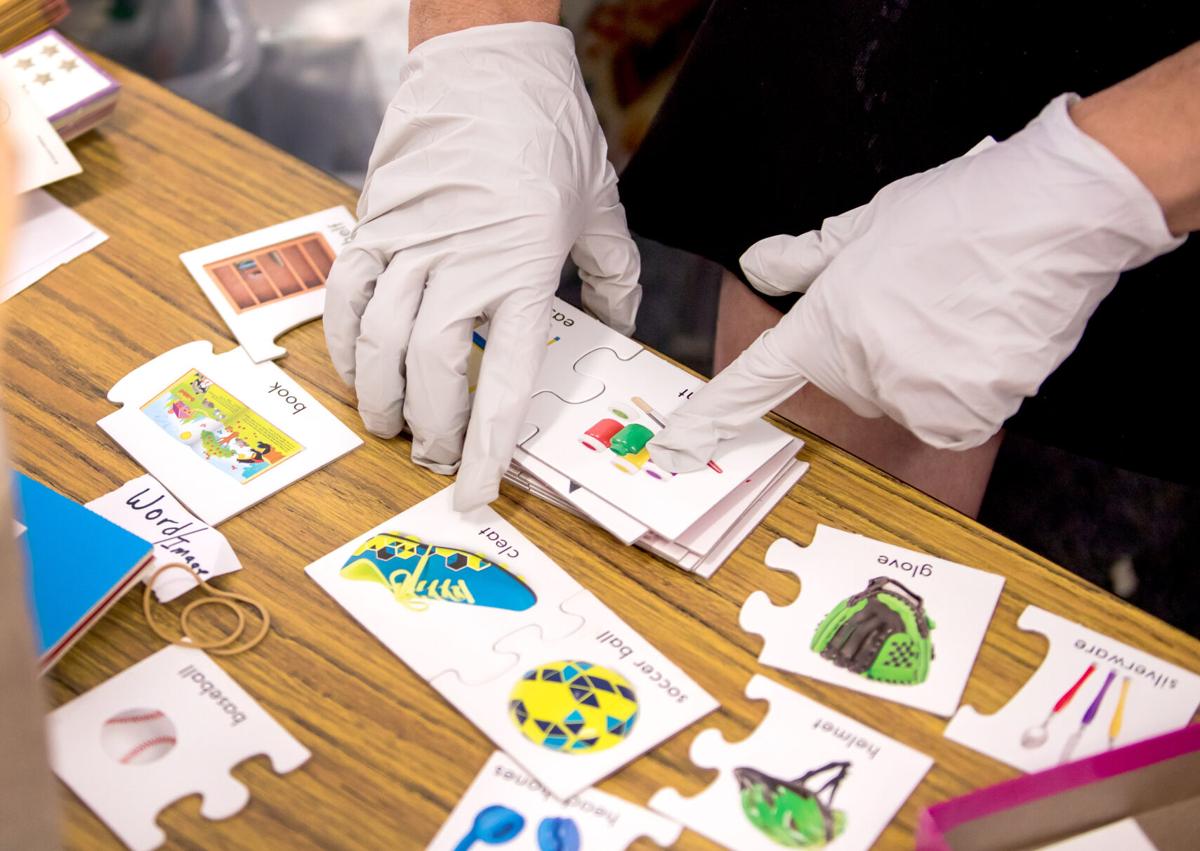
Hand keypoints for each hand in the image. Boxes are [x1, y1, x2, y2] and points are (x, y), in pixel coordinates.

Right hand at [324, 23, 640, 510]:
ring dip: (378, 394)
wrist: (486, 59)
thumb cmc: (548, 128)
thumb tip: (618, 326)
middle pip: (428, 372)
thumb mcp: (601, 205)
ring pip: (378, 340)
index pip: (501, 382)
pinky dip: (343, 338)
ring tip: (388, 424)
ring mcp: (408, 241)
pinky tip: (354, 366)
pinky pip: (344, 292)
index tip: (477, 492)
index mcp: (523, 269)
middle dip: (430, 429)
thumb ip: (614, 276)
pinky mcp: (372, 219)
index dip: (489, 448)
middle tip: (436, 456)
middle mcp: (460, 262)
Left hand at [650, 94, 1182, 471]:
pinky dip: (966, 393)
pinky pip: (952, 419)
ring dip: (924, 373)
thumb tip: (758, 265)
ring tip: (960, 316)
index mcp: (824, 323)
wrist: (1048, 216)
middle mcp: (859, 368)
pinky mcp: (968, 413)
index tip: (682, 441)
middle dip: (873, 352)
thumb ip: (803, 260)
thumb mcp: (864, 226)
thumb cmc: (956, 212)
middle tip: (918, 302)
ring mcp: (912, 395)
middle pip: (851, 385)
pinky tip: (985, 343)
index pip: (757, 377)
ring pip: (903, 401)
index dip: (717, 413)